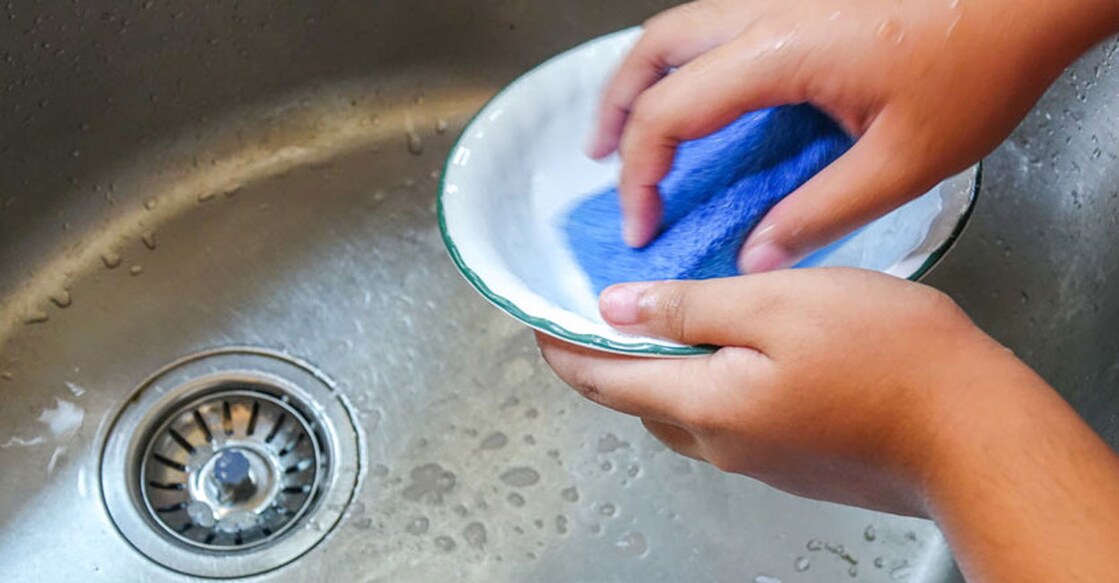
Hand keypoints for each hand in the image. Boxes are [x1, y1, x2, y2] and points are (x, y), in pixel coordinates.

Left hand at [537, 270, 1118, 580]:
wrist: (973, 430)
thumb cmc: (884, 356)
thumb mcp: (774, 303)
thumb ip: (687, 309)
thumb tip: (614, 311)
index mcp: (704, 405)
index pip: (603, 381)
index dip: (563, 348)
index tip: (538, 319)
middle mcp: (721, 444)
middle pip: (638, 401)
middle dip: (609, 360)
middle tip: (598, 312)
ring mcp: (759, 458)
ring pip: (682, 411)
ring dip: (659, 371)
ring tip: (660, 321)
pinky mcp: (793, 459)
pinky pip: (725, 419)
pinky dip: (706, 383)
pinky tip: (731, 348)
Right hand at [592, 0, 1118, 270]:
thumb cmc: (979, 64)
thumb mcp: (902, 160)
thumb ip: (820, 213)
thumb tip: (756, 259)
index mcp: (780, 53)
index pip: (670, 112)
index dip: (640, 174)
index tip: (641, 225)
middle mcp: (767, 12)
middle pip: (653, 50)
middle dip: (616, 108)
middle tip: (600, 160)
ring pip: (680, 26)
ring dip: (645, 76)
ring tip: (632, 126)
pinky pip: (717, 22)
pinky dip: (686, 61)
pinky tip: (702, 95)